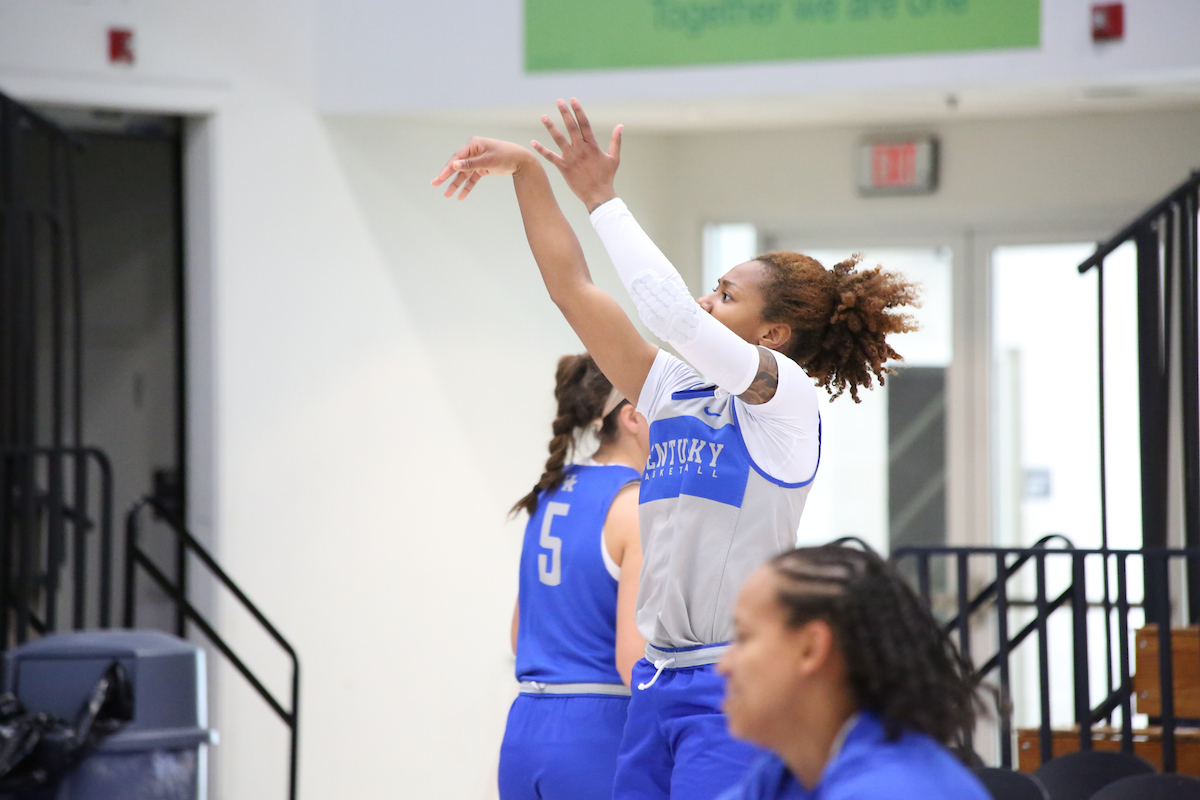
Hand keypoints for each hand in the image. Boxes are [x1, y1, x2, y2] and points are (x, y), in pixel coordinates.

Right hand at [431, 137, 535, 199]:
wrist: (521, 160)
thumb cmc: (506, 156)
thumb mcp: (488, 161)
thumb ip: (471, 164)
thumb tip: (454, 165)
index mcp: (473, 145)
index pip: (457, 158)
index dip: (448, 169)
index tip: (440, 177)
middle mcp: (473, 151)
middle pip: (458, 166)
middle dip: (447, 176)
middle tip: (435, 184)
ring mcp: (477, 160)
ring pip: (464, 174)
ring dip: (456, 184)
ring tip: (447, 195)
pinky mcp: (482, 168)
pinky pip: (472, 179)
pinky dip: (467, 187)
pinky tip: (461, 196)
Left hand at [532, 98, 621, 212]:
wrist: (598, 195)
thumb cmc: (607, 177)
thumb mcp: (614, 158)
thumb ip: (616, 140)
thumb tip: (620, 126)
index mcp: (592, 146)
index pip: (584, 123)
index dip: (578, 110)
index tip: (573, 99)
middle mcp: (581, 149)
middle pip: (571, 127)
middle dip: (564, 113)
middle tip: (558, 101)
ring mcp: (571, 158)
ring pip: (559, 139)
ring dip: (550, 127)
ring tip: (543, 116)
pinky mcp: (564, 167)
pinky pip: (550, 157)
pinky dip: (541, 149)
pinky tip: (533, 142)